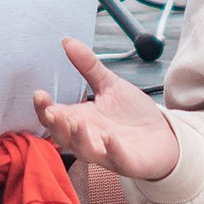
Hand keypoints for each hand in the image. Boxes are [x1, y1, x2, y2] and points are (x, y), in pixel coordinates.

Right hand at [33, 38, 180, 180]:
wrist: (164, 135)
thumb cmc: (133, 115)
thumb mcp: (110, 85)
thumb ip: (88, 66)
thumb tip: (67, 41)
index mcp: (81, 119)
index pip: (54, 116)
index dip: (43, 108)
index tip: (39, 93)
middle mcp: (89, 137)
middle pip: (62, 136)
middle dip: (55, 125)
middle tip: (51, 111)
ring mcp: (106, 152)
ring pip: (84, 151)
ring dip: (78, 138)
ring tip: (75, 121)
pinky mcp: (127, 162)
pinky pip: (116, 159)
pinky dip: (111, 150)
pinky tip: (109, 138)